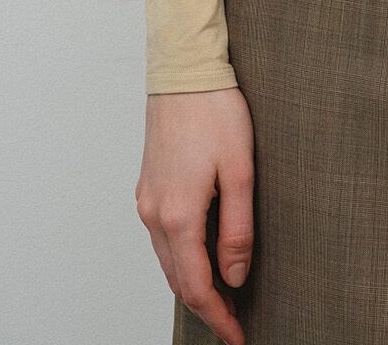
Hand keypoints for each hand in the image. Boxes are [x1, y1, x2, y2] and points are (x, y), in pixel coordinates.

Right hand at [136, 85, 254, 344]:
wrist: (183, 70)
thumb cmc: (215, 112)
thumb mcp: (240, 170)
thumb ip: (238, 228)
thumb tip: (236, 277)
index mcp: (178, 214)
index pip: (197, 286)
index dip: (219, 317)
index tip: (239, 336)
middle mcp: (154, 214)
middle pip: (177, 280)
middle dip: (207, 307)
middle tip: (235, 324)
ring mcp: (147, 200)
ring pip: (167, 261)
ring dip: (193, 284)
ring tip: (225, 297)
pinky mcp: (148, 187)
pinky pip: (163, 238)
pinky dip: (182, 258)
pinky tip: (203, 257)